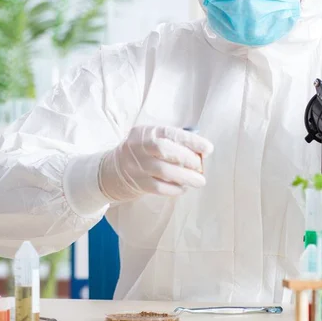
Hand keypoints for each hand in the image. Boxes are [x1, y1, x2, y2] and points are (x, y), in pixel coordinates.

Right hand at [98, 126, 213, 201]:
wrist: (113, 170)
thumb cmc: (143, 151)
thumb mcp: (152, 138)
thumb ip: (174, 141)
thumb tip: (202, 151)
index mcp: (146, 131)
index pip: (170, 133)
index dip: (191, 140)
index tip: (208, 148)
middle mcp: (139, 147)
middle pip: (164, 150)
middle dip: (187, 158)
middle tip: (201, 166)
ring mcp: (137, 166)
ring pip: (163, 171)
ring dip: (185, 176)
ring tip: (200, 181)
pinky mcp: (138, 183)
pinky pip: (159, 188)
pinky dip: (175, 188)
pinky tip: (184, 188)